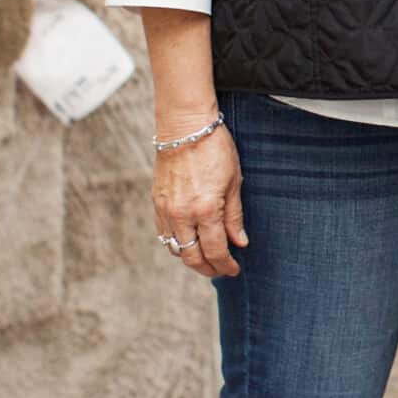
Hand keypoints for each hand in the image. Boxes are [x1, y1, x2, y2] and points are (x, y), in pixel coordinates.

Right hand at [152, 124, 245, 279]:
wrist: (185, 127)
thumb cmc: (215, 149)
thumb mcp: (234, 182)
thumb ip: (234, 216)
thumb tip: (240, 242)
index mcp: (205, 210)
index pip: (215, 250)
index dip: (226, 265)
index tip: (234, 269)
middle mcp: (182, 215)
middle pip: (193, 257)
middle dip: (209, 269)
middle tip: (222, 270)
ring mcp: (166, 210)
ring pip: (176, 249)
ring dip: (192, 258)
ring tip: (207, 258)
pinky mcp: (157, 203)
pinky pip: (164, 234)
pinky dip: (177, 244)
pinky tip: (189, 241)